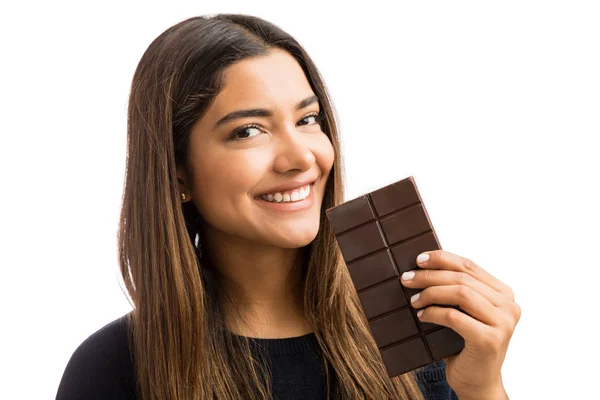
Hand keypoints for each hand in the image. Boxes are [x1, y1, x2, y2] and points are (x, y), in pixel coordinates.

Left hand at [400, 250, 520, 398]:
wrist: (477, 382)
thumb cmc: (465, 344)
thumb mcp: (464, 312)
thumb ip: (457, 290)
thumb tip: (423, 266)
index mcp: (504, 293)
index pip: (469, 266)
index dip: (442, 259)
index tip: (418, 259)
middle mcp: (508, 305)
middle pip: (462, 278)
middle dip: (430, 275)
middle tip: (407, 279)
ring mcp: (503, 323)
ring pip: (460, 293)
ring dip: (430, 293)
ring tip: (414, 299)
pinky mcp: (490, 340)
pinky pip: (454, 317)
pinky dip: (433, 313)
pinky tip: (422, 315)